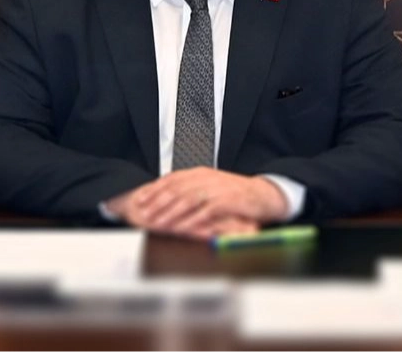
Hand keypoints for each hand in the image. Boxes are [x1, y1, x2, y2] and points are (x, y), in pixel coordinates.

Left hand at [107, 168, 286, 239]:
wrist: (261, 194)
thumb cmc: (233, 194)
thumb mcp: (210, 186)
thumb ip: (190, 188)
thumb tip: (167, 196)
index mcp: (199, 172)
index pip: (171, 179)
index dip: (154, 189)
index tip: (140, 200)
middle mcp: (206, 177)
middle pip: (176, 189)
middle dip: (158, 202)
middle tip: (144, 214)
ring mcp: (217, 188)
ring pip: (188, 199)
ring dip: (171, 212)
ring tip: (158, 223)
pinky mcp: (228, 201)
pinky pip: (206, 211)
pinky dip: (193, 220)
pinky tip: (182, 228)